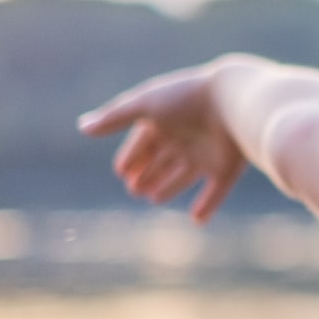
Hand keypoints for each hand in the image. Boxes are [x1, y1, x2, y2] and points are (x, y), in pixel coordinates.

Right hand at [77, 61, 247, 222]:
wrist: (237, 102)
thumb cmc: (187, 99)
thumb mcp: (146, 105)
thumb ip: (114, 117)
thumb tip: (82, 127)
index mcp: (169, 119)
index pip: (145, 140)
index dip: (133, 155)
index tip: (120, 170)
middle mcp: (188, 137)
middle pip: (163, 159)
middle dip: (148, 172)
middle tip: (133, 189)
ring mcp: (209, 153)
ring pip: (185, 174)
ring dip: (169, 186)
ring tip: (153, 198)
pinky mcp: (228, 168)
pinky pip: (216, 190)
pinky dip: (207, 205)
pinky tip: (197, 219)